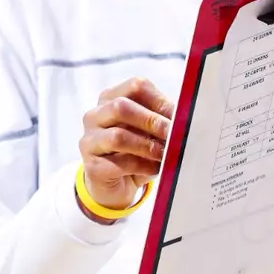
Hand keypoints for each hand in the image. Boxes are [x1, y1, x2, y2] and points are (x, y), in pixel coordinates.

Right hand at [78, 77, 174, 216]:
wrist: (116, 186)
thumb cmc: (136, 152)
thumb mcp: (150, 132)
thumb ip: (162, 120)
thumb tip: (185, 118)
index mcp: (111, 98)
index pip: (135, 86)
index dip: (160, 100)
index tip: (179, 115)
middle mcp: (95, 116)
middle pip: (121, 106)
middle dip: (152, 120)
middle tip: (173, 133)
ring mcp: (89, 140)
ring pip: (118, 136)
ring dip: (147, 146)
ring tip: (165, 154)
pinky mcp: (91, 166)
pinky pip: (119, 164)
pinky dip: (143, 166)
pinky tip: (155, 169)